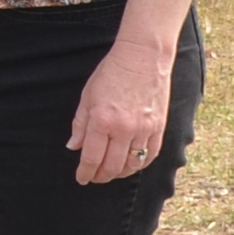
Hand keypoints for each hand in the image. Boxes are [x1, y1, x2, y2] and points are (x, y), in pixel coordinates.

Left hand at [69, 34, 174, 185]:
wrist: (143, 56)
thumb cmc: (112, 72)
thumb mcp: (88, 96)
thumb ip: (80, 124)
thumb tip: (74, 146)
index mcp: (102, 120)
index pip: (92, 157)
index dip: (85, 172)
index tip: (81, 178)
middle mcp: (124, 128)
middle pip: (112, 166)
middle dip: (101, 176)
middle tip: (94, 177)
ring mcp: (144, 129)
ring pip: (132, 165)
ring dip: (119, 173)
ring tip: (111, 172)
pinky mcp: (159, 127)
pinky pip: (150, 155)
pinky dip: (140, 164)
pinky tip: (131, 164)